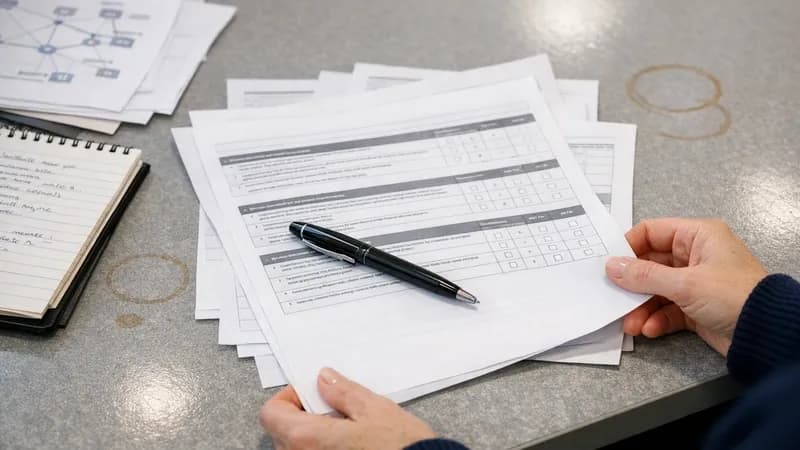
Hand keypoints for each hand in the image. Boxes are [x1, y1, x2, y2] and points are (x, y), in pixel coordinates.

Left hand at [260, 367, 435, 449]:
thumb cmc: (401, 448)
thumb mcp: (375, 410)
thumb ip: (343, 392)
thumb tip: (323, 379)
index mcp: (306, 439)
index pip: (271, 413)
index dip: (288, 398)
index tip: (311, 393)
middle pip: (283, 433)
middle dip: (303, 417)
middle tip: (335, 410)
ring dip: (314, 437)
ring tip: (347, 432)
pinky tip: (351, 448)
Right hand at [605, 218, 766, 355]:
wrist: (767, 334)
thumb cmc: (735, 295)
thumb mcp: (685, 283)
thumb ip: (644, 275)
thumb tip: (612, 267)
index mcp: (698, 236)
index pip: (652, 232)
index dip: (629, 247)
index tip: (609, 264)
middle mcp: (696, 256)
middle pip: (650, 265)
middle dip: (632, 285)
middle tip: (614, 297)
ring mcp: (695, 283)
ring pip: (656, 290)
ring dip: (640, 307)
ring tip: (630, 324)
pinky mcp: (696, 308)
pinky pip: (667, 310)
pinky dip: (655, 319)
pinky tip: (649, 329)